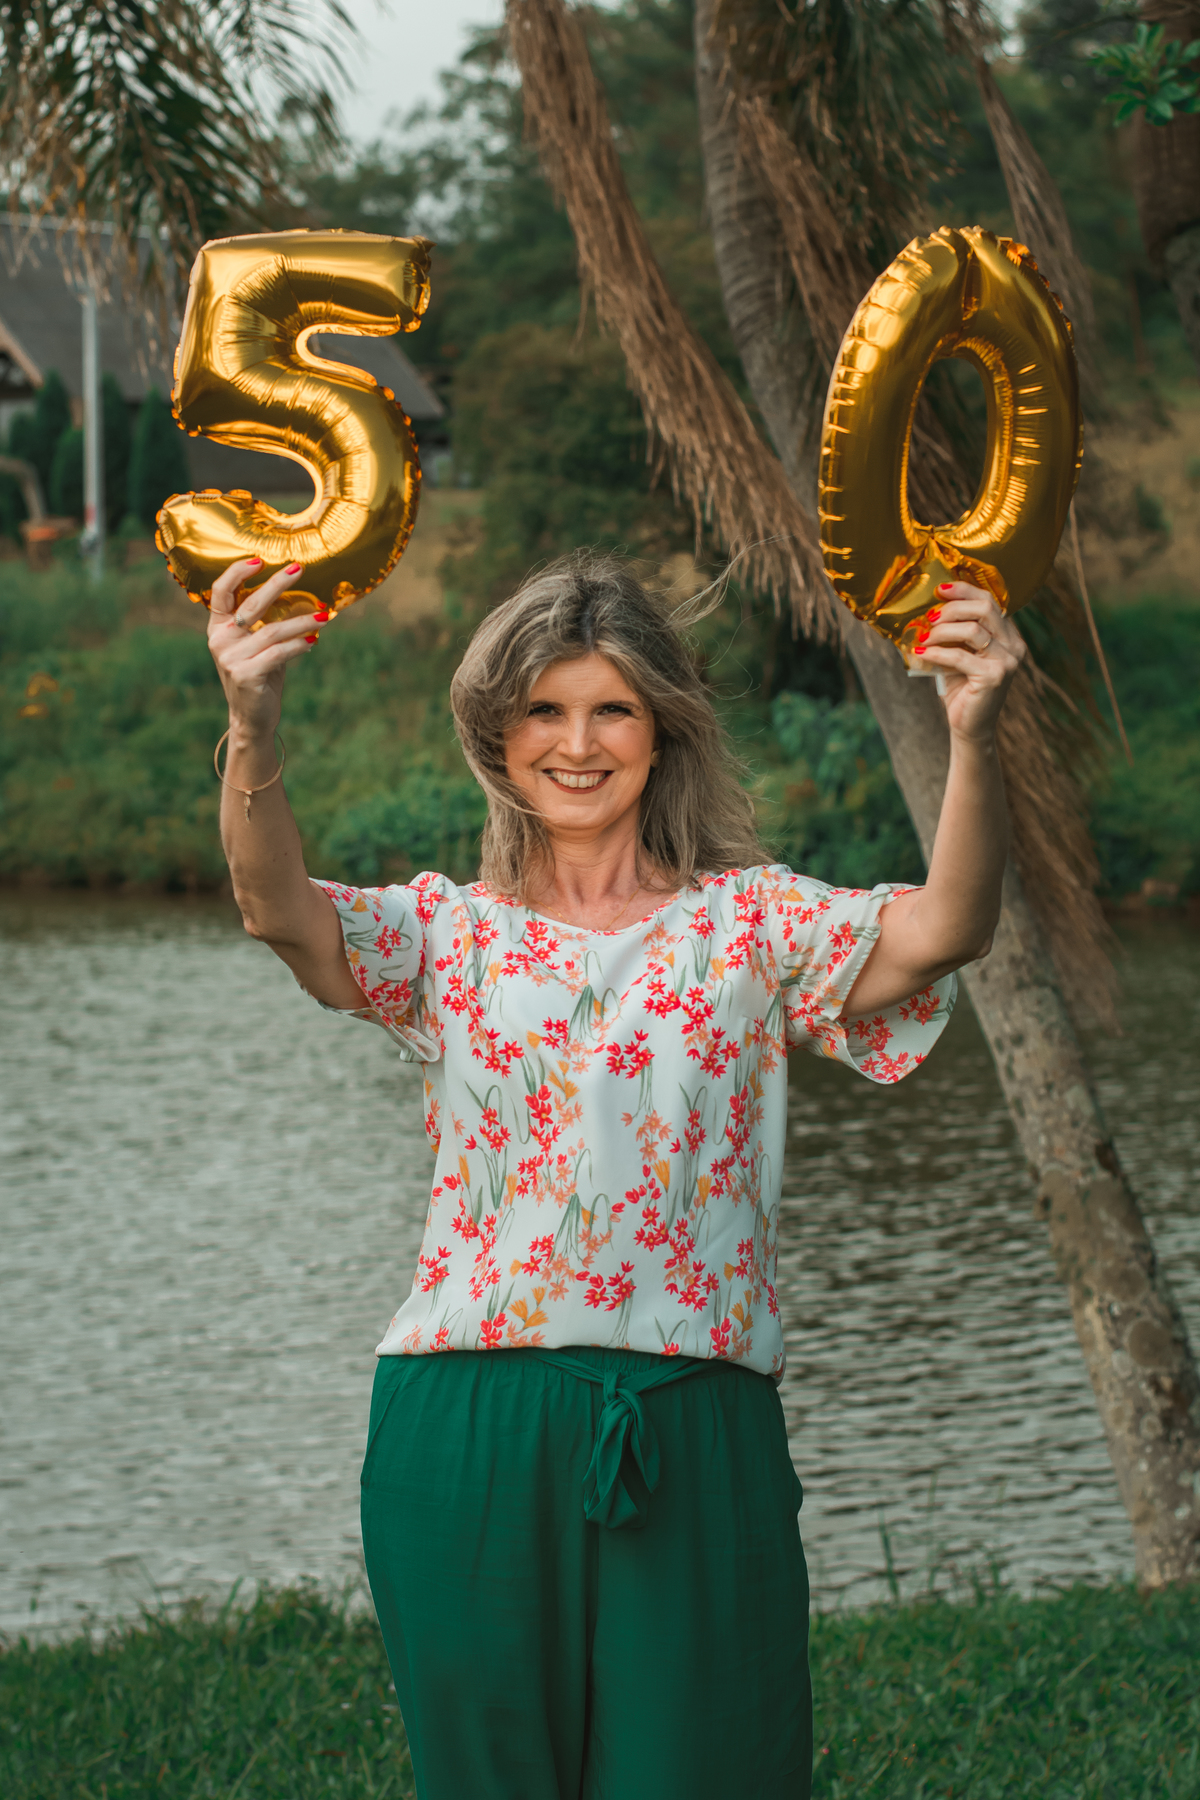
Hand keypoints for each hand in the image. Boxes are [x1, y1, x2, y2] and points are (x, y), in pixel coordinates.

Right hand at [206, 560, 330, 736]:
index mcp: (217, 627)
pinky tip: (313, 642)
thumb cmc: (260, 675)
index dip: (237, 572)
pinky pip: (279, 653)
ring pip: (272, 631)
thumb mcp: (257, 646)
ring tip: (324, 616)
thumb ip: (266, 624)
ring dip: (302, 622)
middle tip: (299, 569)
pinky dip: (299, 646)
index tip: (260, 559)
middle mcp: (220, 640)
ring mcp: (230, 658)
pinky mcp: (246, 674)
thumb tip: (302, 598)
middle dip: (277, 584)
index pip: (220, 591)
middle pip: (251, 604)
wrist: (251, 718)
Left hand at [914, 583, 1024, 739]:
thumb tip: (929, 608)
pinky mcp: (995, 676)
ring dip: (941, 630)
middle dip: (952, 608)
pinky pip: (959, 655)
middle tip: (928, 617)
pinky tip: (921, 653)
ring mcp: (1008, 661)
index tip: (940, 589)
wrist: (969, 726)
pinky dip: (936, 652)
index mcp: (1009, 636)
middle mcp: (1014, 645)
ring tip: (923, 637)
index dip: (965, 590)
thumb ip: (955, 632)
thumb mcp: (959, 654)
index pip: (990, 601)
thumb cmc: (962, 688)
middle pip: (985, 608)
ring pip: (973, 630)